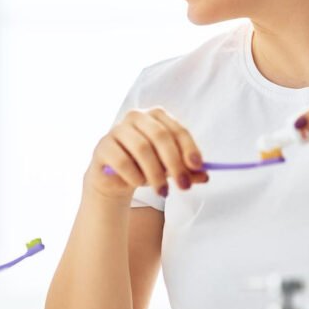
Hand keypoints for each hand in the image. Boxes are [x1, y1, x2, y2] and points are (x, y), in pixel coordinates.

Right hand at [86, 108, 209, 200]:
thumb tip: (205, 175)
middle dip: (174, 163)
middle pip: (160, 136)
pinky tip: (139, 183)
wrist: (115, 177)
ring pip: (141, 148)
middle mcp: (136, 116)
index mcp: (156, 116)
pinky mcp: (103, 145)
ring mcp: (117, 129)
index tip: (198, 167)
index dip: (189, 148)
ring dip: (156, 173)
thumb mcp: (170, 169)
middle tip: (183, 186)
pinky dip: (135, 176)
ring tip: (163, 191)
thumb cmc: (146, 166)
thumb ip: (187, 171)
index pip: (176, 129)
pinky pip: (122, 160)